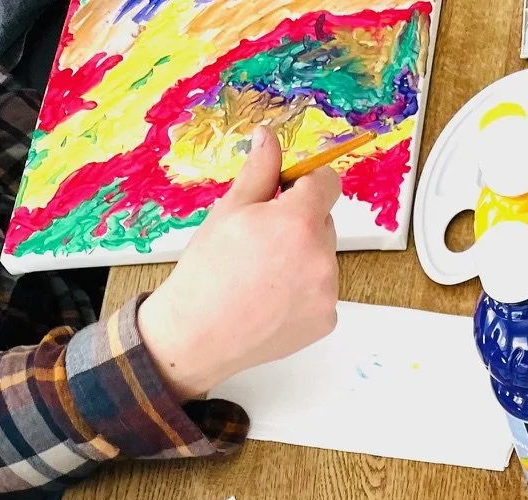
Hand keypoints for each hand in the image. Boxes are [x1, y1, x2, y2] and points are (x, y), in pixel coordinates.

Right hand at [137, 127, 339, 400]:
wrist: (200, 334)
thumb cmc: (208, 272)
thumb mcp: (230, 210)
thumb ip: (259, 170)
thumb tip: (269, 137)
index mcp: (299, 222)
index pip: (328, 183)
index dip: (306, 183)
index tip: (288, 191)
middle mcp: (322, 258)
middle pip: (324, 223)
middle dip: (299, 224)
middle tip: (260, 241)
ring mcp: (327, 293)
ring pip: (323, 259)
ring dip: (302, 258)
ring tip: (262, 274)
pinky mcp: (326, 320)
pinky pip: (321, 292)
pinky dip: (303, 291)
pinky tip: (271, 298)